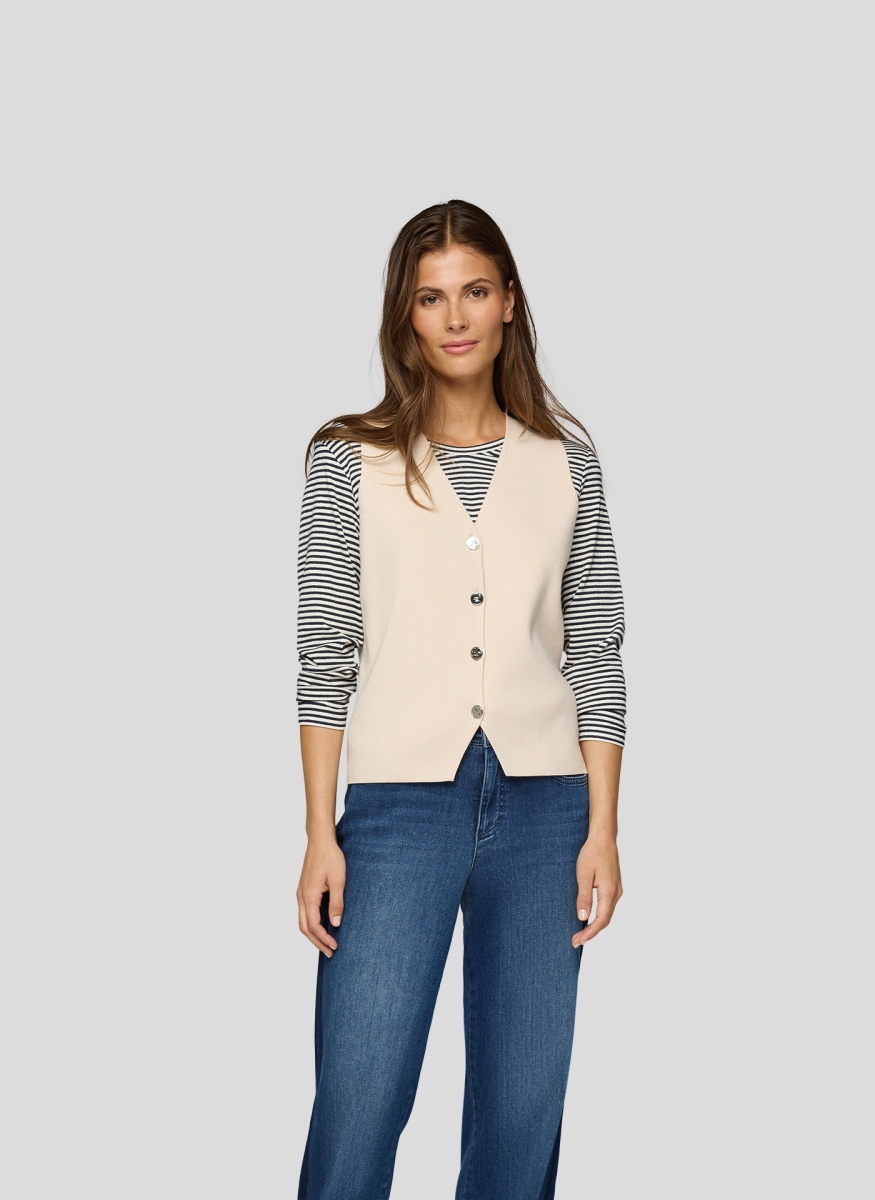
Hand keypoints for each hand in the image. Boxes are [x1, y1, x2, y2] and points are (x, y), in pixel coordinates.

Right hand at [297, 836, 346, 956]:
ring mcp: (301, 893)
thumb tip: (335, 924)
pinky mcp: (304, 889)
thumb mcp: (338, 880)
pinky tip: (322, 925)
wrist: (320, 841)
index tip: (335, 947)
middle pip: (304, 928)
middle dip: (317, 942)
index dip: (324, 939)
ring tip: (326, 943)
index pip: (313, 926)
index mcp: (308, 896)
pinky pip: (305, 912)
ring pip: (303, 921)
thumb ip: (336, 903)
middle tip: (330, 953)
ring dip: (313, 934)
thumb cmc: (330, 858)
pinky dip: (312, 924)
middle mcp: (301, 897)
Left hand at [572, 835, 622, 946]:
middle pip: (605, 920)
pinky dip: (599, 916)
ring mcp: (617, 890)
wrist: (603, 838)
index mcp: (609, 891)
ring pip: (607, 914)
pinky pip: (607, 907)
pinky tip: (589, 918)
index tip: (578, 941)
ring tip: (581, 933)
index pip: (601, 920)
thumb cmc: (592, 853)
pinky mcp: (614, 887)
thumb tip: (583, 917)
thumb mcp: (583, 875)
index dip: (590, 933)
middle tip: (575, 940)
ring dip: (595, 925)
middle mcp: (616, 893)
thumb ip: (584, 897)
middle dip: (591, 932)